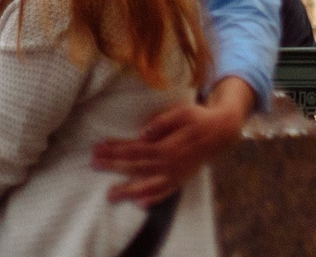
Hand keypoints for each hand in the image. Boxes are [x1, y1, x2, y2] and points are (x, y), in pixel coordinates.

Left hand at [92, 82, 254, 204]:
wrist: (221, 132)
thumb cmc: (199, 118)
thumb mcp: (183, 112)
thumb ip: (163, 121)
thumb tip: (144, 132)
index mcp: (168, 145)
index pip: (136, 149)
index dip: (116, 149)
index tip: (99, 148)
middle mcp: (170, 163)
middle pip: (137, 166)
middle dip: (114, 165)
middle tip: (94, 163)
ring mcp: (176, 174)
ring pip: (148, 185)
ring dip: (128, 189)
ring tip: (111, 194)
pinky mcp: (181, 179)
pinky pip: (166, 192)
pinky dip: (154, 199)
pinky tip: (140, 204)